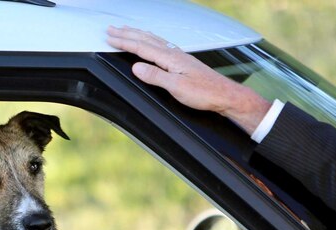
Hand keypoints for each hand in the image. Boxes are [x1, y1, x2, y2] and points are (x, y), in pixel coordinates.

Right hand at [106, 26, 270, 134]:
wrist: (225, 95)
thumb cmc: (204, 93)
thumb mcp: (176, 87)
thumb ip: (155, 76)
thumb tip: (136, 67)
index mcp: (170, 58)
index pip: (142, 47)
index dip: (124, 42)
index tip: (110, 38)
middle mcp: (174, 53)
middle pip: (146, 39)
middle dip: (127, 34)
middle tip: (112, 29)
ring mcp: (179, 56)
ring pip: (154, 40)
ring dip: (137, 34)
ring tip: (126, 30)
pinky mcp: (183, 61)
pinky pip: (161, 44)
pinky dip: (150, 39)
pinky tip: (150, 41)